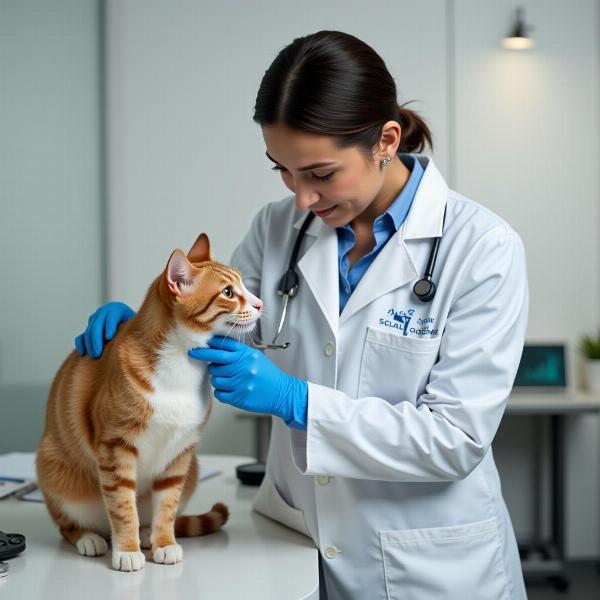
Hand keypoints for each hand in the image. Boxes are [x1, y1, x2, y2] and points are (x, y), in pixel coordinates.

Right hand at [75, 302, 135, 358]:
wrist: (129, 329)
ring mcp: (94, 320)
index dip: (110, 326)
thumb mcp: (136, 326)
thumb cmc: (136, 328)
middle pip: (97, 324)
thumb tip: (132, 338)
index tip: (109, 337)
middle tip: (98, 353)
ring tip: (95, 356)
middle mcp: (104, 312)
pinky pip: (81, 336)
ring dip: (90, 344)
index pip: (111, 316)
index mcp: (117, 309)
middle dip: (97, 339)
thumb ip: (133, 329)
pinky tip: (83, 353)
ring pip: (89, 330)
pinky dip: (81, 344)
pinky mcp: (88, 329)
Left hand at [188, 336, 307, 429]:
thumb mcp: (255, 357)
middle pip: (214, 361)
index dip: (207, 345)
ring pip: (215, 379)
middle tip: (198, 357)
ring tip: (229, 380)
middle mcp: (242, 366)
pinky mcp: (238, 397)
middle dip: (202, 357)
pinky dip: (222, 392)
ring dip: (218, 379)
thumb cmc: (267, 374)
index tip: (196, 346)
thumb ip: (237, 352)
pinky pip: (219, 393)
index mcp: (246, 354)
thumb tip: (215, 347)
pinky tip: (231, 390)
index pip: (222, 345)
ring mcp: (240, 382)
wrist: (281, 392)